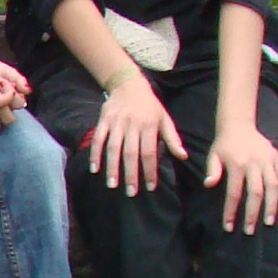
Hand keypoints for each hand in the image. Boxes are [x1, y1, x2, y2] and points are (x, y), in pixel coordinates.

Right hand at [84, 71, 184, 192]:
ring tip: (112, 184)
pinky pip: (98, 139)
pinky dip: (95, 154)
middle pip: (131, 153)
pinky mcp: (104, 120)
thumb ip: (172, 138)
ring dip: (112, 167)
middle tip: (131, 193)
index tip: (150, 187)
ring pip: (113, 148)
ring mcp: (116, 122)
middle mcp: (132, 124)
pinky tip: (95, 168)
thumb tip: (183, 156)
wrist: (129, 84)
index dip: (150, 170)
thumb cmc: (150, 105)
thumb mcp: (165, 118)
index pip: (150, 152)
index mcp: (149, 125)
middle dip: (131, 174)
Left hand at [203, 119, 277, 232]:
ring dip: (272, 206)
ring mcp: (267, 160)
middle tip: (250, 231)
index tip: (229, 227)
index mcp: (237, 164)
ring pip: (273, 186)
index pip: (234, 193)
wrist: (239, 125)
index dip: (231, 211)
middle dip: (253, 213)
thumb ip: (212, 170)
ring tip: (269, 222)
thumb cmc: (224, 145)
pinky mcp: (277, 158)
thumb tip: (208, 184)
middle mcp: (254, 163)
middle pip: (256, 192)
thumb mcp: (214, 155)